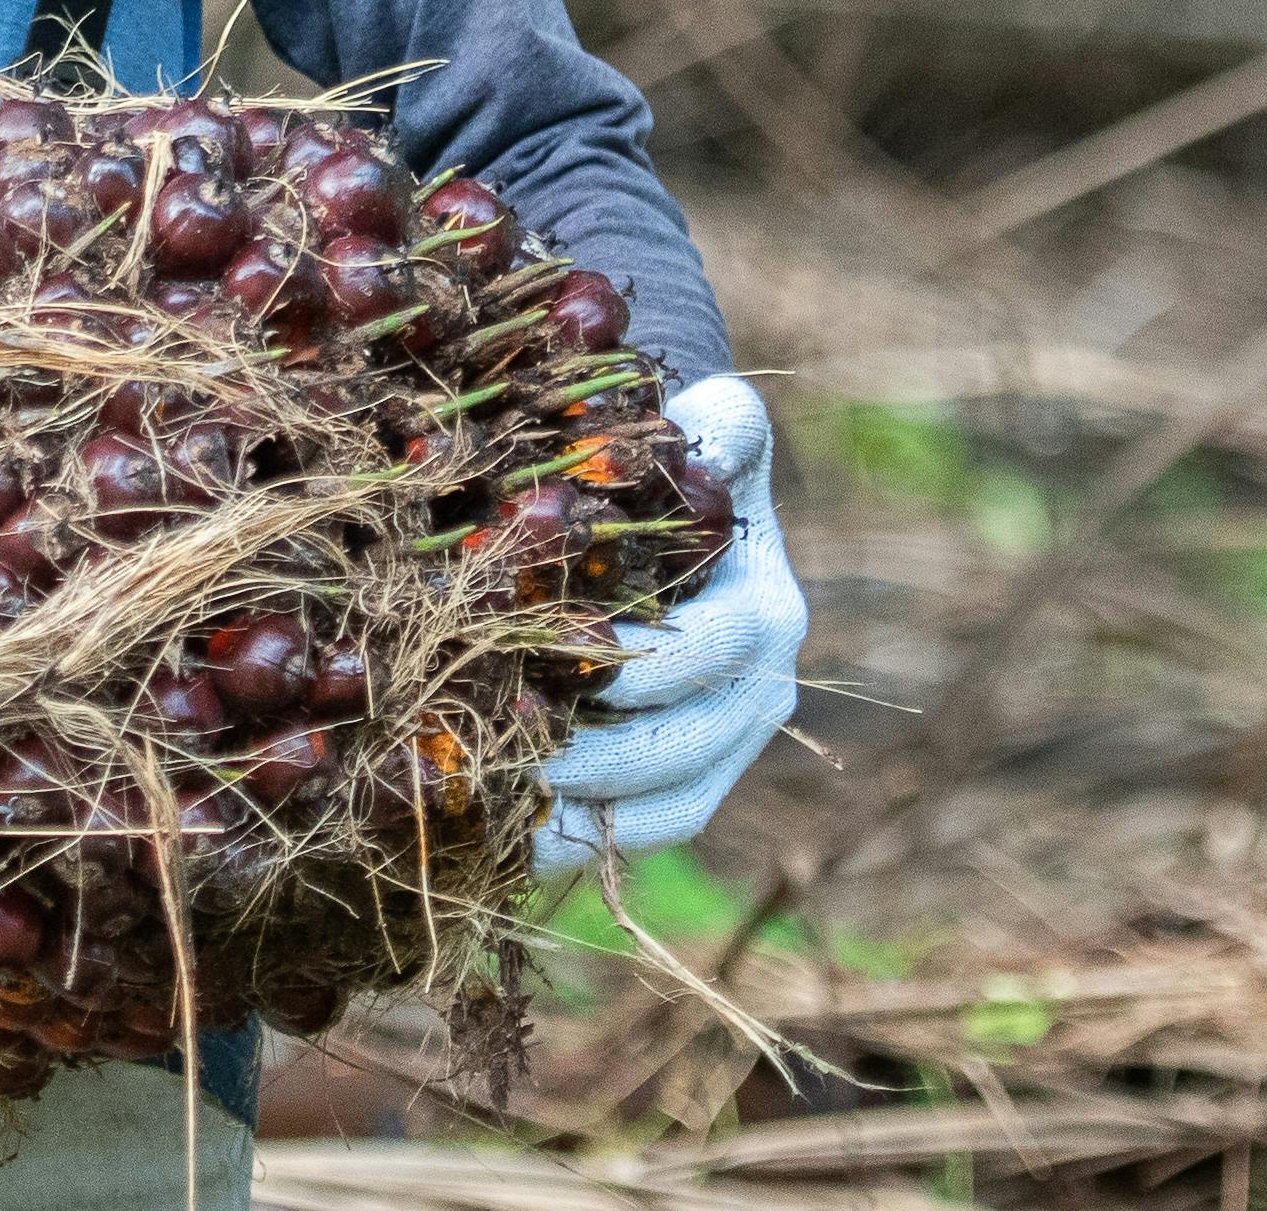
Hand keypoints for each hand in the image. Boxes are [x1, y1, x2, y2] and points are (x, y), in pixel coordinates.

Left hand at [535, 374, 803, 878]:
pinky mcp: (696, 781)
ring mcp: (730, 743)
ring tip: (504, 798)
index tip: (568, 665)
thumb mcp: (713, 428)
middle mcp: (761, 687)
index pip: (713, 650)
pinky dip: (585, 842)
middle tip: (512, 742)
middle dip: (599, 751)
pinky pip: (647, 831)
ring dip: (587, 809)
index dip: (645, 665)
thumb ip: (720, 424)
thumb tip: (701, 424)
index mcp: (763, 608)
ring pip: (670, 803)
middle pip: (685, 741)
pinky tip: (513, 838)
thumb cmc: (684, 465)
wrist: (690, 510)